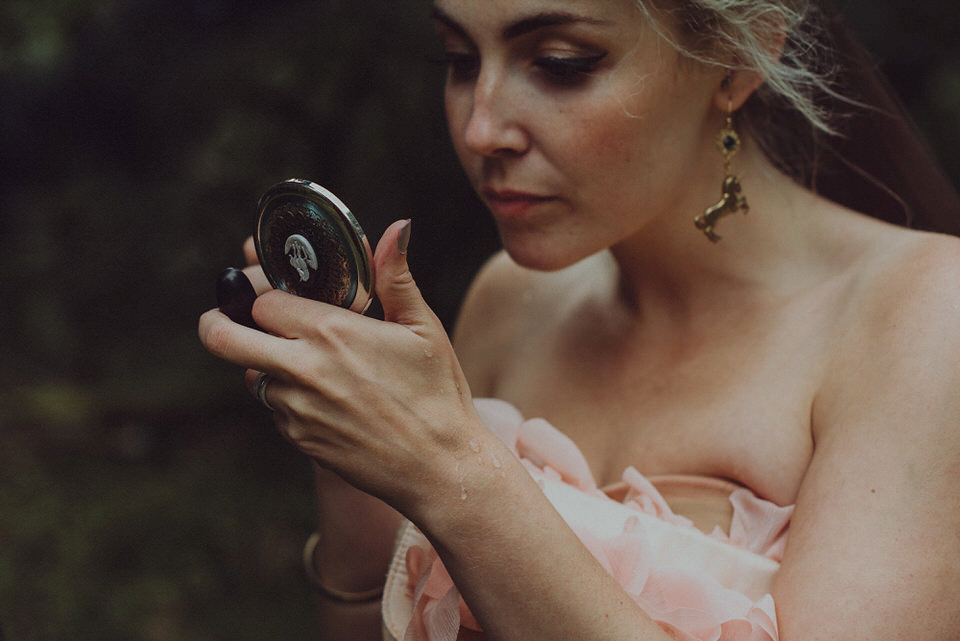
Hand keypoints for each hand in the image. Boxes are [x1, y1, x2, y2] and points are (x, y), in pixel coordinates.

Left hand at [199, 220, 483, 513]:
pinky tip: (330, 400)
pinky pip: (276, 410)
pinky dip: (289, 399)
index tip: (275, 294)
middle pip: (223, 338)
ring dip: (268, 365)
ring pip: (254, 376)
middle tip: (221, 318)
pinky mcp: (298, 440)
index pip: (262, 300)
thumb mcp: (423, 328)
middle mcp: (303, 369)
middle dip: (217, 323)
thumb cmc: (438, 394)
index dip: (264, 293)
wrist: (439, 468)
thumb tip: (398, 227)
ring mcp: (296, 409)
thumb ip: (396, 276)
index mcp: (331, 331)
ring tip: (309, 365)